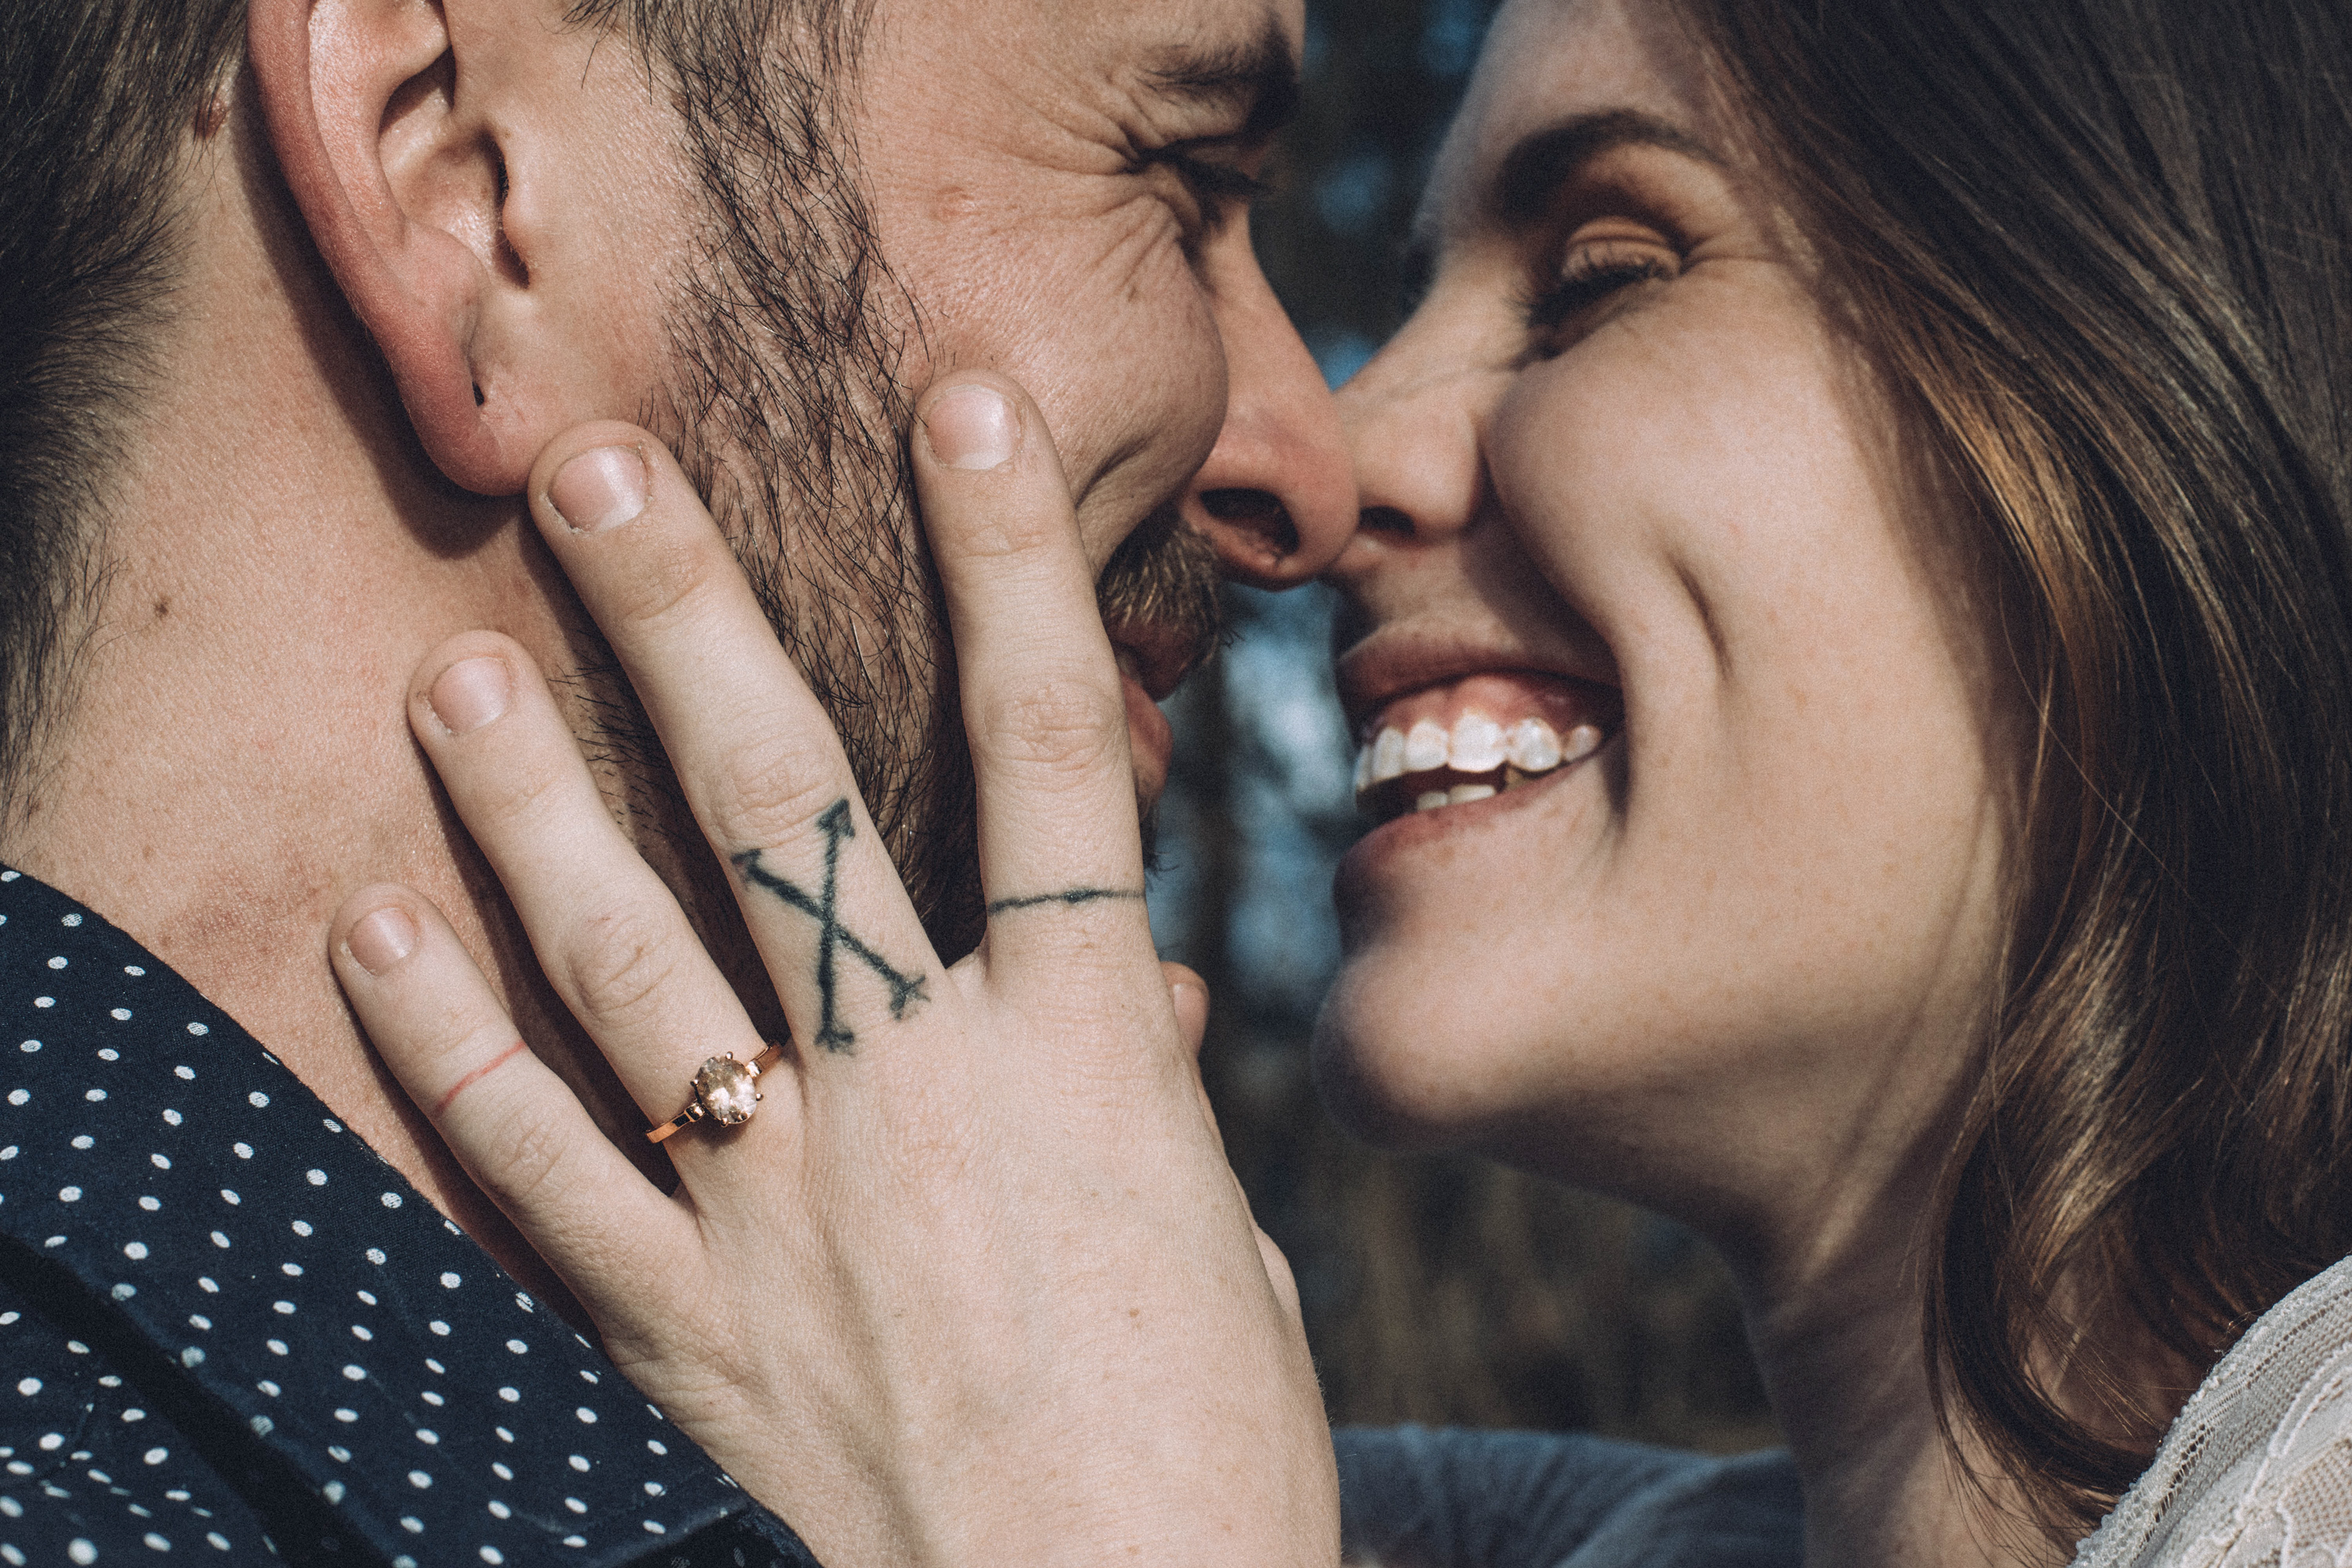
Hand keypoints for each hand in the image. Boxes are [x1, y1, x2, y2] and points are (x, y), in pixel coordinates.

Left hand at [326, 374, 1337, 1565]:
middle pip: (794, 808)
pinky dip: (444, 1049)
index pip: (1057, 756)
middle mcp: (921, 1097)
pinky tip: (371, 935)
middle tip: (607, 467)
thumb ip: (1159, 1115)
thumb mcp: (1223, 1259)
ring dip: (532, 804)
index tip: (958, 404)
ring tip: (456, 669)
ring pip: (631, 957)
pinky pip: (534, 1170)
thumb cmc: (1211, 1469)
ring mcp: (781, 1208)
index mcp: (1089, 1062)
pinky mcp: (679, 1333)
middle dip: (697, 619)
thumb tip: (1156, 1005)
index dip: (1012, 566)